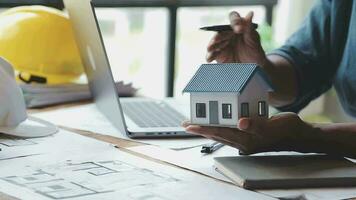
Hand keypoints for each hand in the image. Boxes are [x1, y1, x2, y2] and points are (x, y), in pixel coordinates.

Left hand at [182, 113, 314, 154]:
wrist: (299, 135)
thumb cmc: (288, 129)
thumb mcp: (274, 125)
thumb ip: (257, 124)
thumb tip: (241, 123)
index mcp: (247, 139)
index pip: (221, 132)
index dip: (204, 128)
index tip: (190, 125)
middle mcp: (243, 142)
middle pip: (217, 134)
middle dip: (201, 129)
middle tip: (186, 124)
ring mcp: (245, 140)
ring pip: (222, 134)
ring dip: (208, 129)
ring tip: (195, 124)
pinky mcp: (248, 137)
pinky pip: (229, 132)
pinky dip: (219, 127)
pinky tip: (215, 122)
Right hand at [206, 11, 266, 65]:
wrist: (254, 69)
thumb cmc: (255, 53)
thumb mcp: (254, 40)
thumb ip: (249, 28)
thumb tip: (250, 13)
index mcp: (237, 27)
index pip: (234, 19)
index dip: (235, 21)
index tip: (239, 29)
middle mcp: (228, 34)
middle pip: (221, 31)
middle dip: (221, 35)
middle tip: (223, 39)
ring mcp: (222, 45)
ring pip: (214, 42)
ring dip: (212, 44)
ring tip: (211, 47)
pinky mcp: (218, 56)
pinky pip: (211, 55)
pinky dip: (209, 56)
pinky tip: (210, 58)